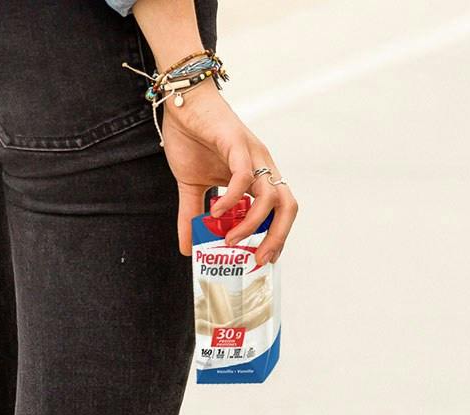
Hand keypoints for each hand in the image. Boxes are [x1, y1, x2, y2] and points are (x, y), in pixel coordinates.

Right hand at [161, 82, 297, 264]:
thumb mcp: (190, 186)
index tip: (261, 259)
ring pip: (270, 196)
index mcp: (259, 177)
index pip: (282, 213)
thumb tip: (187, 249)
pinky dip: (232, 199)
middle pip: (288, 207)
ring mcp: (253, 154)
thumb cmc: (191, 137)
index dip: (277, 237)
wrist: (181, 99)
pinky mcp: (236, 143)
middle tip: (256, 259)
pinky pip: (244, 177)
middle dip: (277, 238)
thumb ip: (191, 216)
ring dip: (253, 224)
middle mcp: (263, 166)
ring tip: (229, 240)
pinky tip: (215, 212)